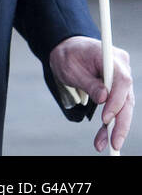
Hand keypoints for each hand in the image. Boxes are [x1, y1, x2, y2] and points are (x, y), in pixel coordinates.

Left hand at [49, 36, 132, 152]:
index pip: (122, 80)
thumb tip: (103, 99)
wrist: (67, 49)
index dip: (117, 101)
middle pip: (127, 98)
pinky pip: (117, 108)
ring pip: (124, 107)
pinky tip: (104, 138)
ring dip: (115, 128)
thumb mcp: (70, 68)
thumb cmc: (68, 56)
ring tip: (104, 145)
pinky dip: (110, 123)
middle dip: (121, 122)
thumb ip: (88, 83)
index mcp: (110, 57)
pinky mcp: (118, 89)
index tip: (106, 119)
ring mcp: (122, 79)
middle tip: (114, 143)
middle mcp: (122, 68)